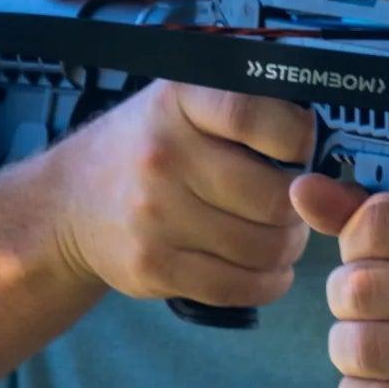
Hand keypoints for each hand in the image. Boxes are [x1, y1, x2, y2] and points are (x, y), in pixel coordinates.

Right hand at [48, 81, 315, 308]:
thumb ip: (243, 109)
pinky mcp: (154, 266)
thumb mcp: (180, 103)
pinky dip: (267, 283)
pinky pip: (237, 286)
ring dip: (286, 249)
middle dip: (300, 211)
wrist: (68, 204)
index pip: (257, 117)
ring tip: (278, 239)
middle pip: (275, 198)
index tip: (301, 152)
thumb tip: (321, 145)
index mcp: (178, 101)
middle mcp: (164, 155)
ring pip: (263, 247)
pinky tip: (265, 271)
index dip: (298, 140)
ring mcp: (155, 216)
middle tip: (295, 211)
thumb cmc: (143, 149)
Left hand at [288, 176, 388, 387]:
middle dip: (345, 302)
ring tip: (375, 346)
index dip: (355, 244)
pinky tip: (387, 386)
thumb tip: (302, 189)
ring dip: (347, 350)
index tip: (375, 259)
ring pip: (358, 348)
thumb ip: (362, 214)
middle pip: (359, 288)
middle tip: (372, 310)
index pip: (378, 222)